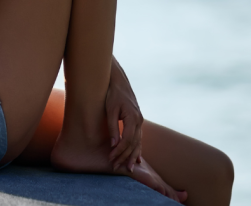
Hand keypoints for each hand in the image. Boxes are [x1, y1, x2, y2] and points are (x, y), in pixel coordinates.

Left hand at [105, 58, 143, 172]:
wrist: (118, 81)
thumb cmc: (112, 94)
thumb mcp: (110, 110)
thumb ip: (112, 127)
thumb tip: (113, 144)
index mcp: (133, 118)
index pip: (127, 140)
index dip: (119, 151)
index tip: (111, 158)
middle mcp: (139, 121)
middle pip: (133, 144)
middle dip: (125, 157)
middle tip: (115, 167)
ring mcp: (140, 121)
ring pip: (138, 143)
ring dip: (132, 156)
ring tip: (128, 169)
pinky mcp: (137, 121)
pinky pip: (138, 139)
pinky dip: (137, 149)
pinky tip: (136, 159)